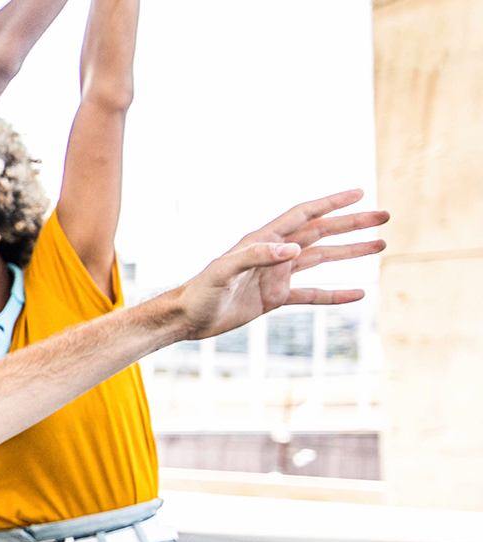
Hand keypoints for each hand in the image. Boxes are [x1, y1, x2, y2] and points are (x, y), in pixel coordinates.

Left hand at [172, 189, 387, 340]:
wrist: (188, 318)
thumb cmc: (201, 291)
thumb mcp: (224, 271)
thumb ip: (256, 256)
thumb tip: (293, 249)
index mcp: (263, 239)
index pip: (304, 215)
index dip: (331, 203)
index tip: (359, 193)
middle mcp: (273, 253)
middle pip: (320, 232)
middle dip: (352, 224)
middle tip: (383, 217)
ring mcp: (276, 274)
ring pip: (321, 258)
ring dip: (349, 252)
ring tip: (380, 245)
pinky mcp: (275, 297)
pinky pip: (312, 294)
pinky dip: (334, 293)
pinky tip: (358, 293)